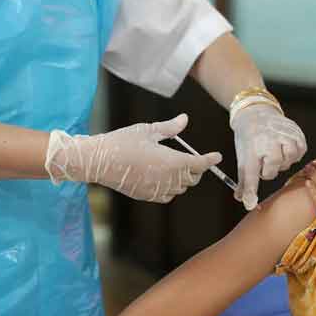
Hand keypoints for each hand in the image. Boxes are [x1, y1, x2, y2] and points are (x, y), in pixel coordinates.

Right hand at [45, 114, 221, 202]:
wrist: (98, 161)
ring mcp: (157, 189)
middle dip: (196, 168)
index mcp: (171, 161)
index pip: (199, 164)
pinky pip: (168, 195)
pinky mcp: (147, 196)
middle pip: (192, 177)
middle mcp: (168, 178)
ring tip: (177, 167)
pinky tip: (165, 180)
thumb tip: (185, 119)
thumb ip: (170, 128)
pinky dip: (171, 189)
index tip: (216, 156)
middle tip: (192, 158)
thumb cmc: (122, 141)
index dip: (210, 160)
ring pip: (181, 187)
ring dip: (184, 179)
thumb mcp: (147, 130)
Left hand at [231, 104, 306, 209]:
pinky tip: (286, 148)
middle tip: (264, 159)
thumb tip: (242, 201)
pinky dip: (294, 153)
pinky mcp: (297, 133)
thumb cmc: (250, 139)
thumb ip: (245, 181)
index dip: (250, 191)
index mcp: (251, 149)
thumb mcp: (243, 158)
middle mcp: (268, 142)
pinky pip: (300, 152)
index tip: (250, 203)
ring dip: (283, 161)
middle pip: (272, 171)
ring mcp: (284, 136)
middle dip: (268, 169)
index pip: (250, 175)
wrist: (257, 114)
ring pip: (289, 162)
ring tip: (276, 153)